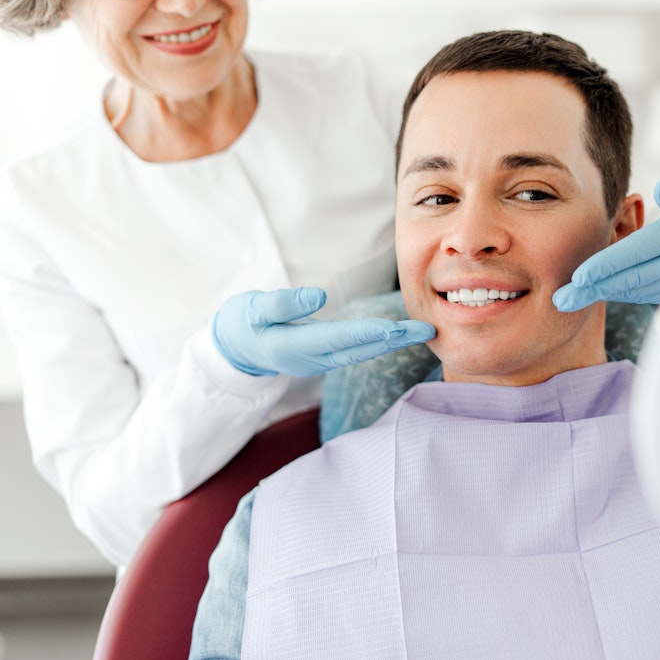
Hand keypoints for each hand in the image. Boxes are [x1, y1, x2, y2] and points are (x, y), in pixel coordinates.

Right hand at [212, 287, 435, 375]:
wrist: (234, 350)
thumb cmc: (242, 323)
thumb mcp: (252, 308)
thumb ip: (283, 304)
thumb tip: (319, 297)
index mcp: (294, 346)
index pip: (338, 338)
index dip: (368, 333)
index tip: (396, 328)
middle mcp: (313, 359)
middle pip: (359, 349)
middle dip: (394, 341)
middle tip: (425, 331)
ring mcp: (320, 362)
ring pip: (362, 352)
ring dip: (393, 343)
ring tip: (422, 332)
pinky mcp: (325, 358)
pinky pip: (357, 351)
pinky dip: (380, 343)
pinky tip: (400, 335)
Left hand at [551, 173, 659, 311]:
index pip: (636, 253)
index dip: (606, 265)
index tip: (579, 276)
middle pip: (628, 279)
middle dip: (592, 290)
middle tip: (560, 300)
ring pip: (632, 290)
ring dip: (600, 295)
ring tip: (569, 300)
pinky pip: (640, 293)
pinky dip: (617, 294)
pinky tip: (593, 293)